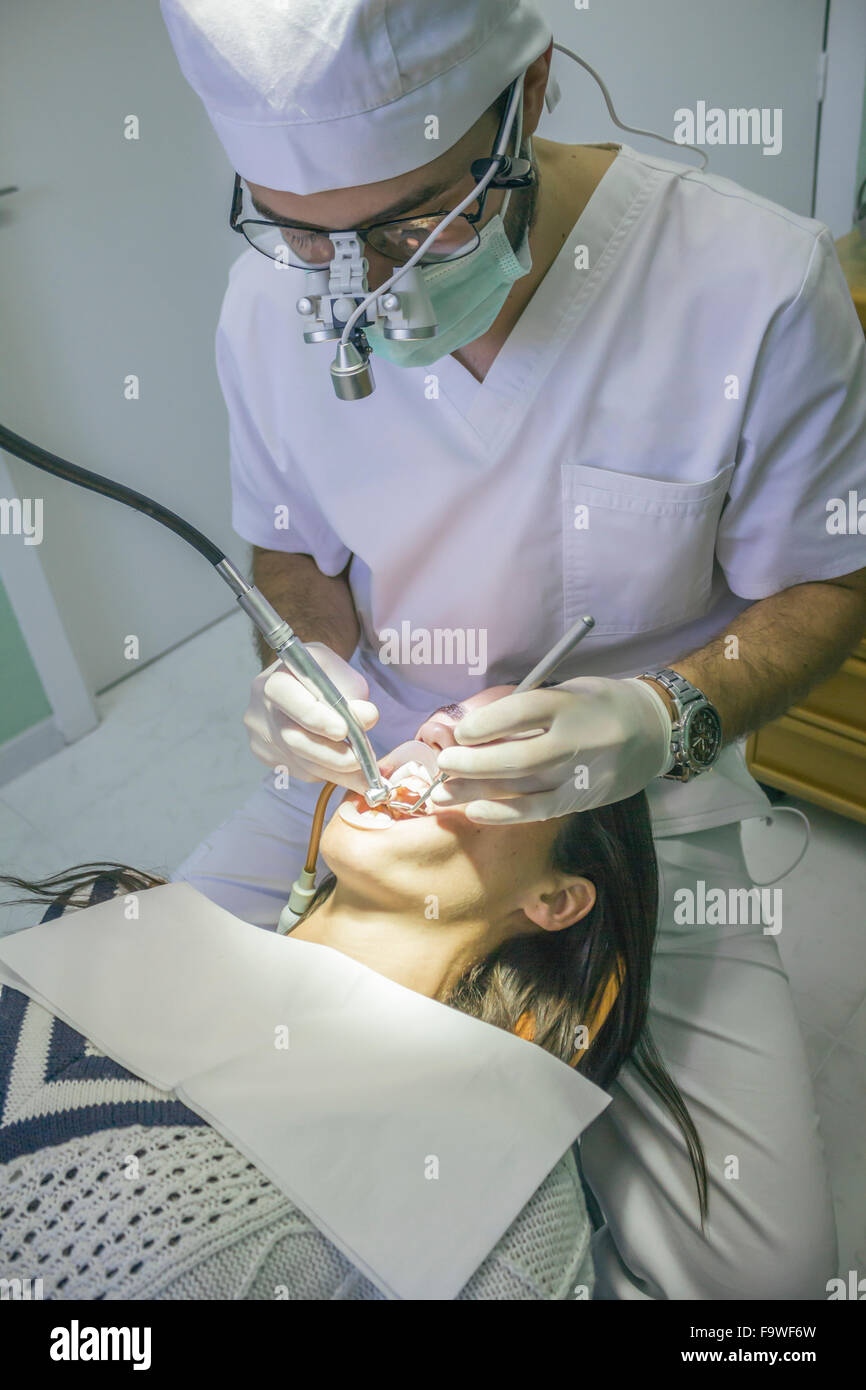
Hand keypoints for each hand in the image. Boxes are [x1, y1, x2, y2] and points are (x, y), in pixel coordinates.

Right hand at [244, 642, 379, 792]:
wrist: (304, 684)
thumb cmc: (325, 677)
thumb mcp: (342, 675)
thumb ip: (354, 695)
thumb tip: (368, 719)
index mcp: (276, 680)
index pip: (292, 702)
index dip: (318, 720)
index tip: (345, 731)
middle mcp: (261, 709)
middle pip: (295, 740)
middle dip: (333, 755)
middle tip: (362, 760)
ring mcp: (261, 736)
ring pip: (300, 763)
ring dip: (336, 771)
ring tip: (363, 773)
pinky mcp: (268, 755)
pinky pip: (300, 772)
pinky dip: (326, 772)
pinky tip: (343, 768)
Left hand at [429, 677, 672, 822]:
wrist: (654, 730)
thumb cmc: (600, 704)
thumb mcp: (570, 690)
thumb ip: (528, 708)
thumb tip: (475, 730)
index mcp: (572, 703)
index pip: (522, 712)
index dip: (485, 724)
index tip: (460, 732)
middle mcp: (579, 740)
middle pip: (518, 757)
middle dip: (474, 764)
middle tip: (444, 765)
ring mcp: (583, 774)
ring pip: (524, 787)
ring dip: (477, 792)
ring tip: (443, 794)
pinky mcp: (585, 799)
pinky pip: (539, 810)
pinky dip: (505, 813)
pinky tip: (476, 811)